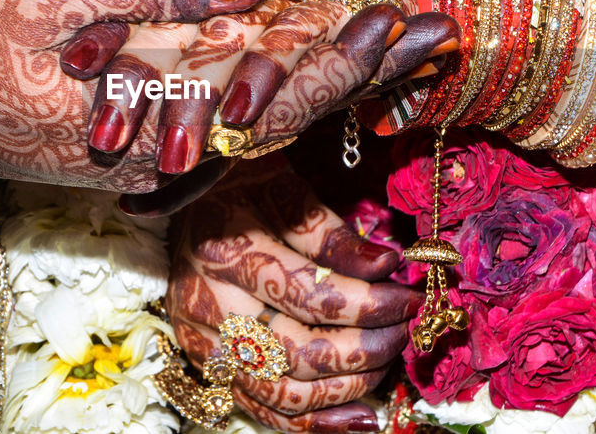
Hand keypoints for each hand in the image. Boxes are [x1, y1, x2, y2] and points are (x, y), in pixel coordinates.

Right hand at [60, 0, 458, 190]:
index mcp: (151, 121)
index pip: (273, 95)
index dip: (345, 61)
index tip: (407, 25)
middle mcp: (166, 159)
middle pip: (288, 118)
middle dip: (366, 75)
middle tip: (434, 32)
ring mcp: (158, 165)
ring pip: (266, 128)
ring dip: (335, 86)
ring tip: (401, 46)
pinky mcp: (146, 155)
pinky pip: (235, 129)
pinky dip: (284, 95)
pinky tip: (320, 70)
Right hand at [166, 161, 420, 432]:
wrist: (186, 197)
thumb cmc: (241, 186)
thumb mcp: (286, 191)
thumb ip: (333, 234)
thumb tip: (386, 267)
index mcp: (225, 250)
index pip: (309, 295)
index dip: (369, 305)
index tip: (410, 299)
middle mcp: (207, 303)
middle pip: (296, 353)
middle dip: (364, 350)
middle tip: (403, 331)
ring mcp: (202, 342)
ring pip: (282, 392)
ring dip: (346, 388)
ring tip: (387, 364)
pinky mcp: (206, 365)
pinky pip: (263, 410)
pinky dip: (314, 423)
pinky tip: (359, 417)